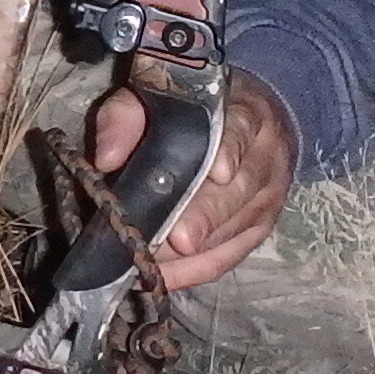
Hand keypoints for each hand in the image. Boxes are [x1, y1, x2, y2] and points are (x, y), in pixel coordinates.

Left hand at [88, 73, 296, 290]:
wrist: (253, 119)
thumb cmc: (195, 109)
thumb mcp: (158, 96)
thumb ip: (127, 116)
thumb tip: (105, 158)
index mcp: (245, 111)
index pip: (242, 129)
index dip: (230, 151)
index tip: (218, 173)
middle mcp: (266, 155)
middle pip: (240, 189)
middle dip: (207, 216)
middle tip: (178, 238)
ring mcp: (269, 195)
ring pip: (236, 228)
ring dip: (195, 251)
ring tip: (154, 262)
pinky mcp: (262, 227)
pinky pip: (231, 255)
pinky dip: (196, 271)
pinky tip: (162, 276)